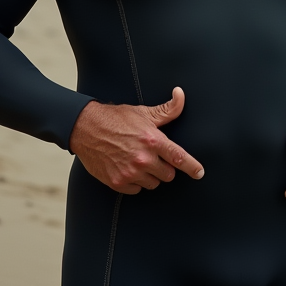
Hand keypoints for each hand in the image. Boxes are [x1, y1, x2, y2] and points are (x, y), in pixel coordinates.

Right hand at [68, 87, 203, 194]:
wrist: (85, 128)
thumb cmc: (116, 119)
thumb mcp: (144, 112)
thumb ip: (167, 109)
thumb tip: (181, 94)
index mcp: (152, 140)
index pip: (179, 158)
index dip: (192, 167)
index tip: (200, 173)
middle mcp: (143, 159)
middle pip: (168, 175)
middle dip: (165, 168)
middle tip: (154, 157)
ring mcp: (129, 172)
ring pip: (153, 184)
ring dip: (150, 176)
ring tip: (139, 161)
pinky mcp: (117, 182)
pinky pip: (136, 190)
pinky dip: (135, 183)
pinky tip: (128, 169)